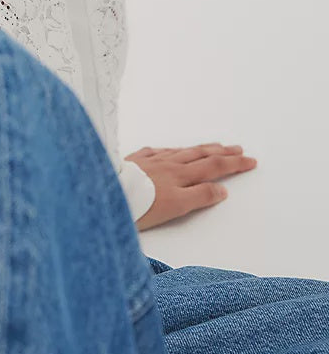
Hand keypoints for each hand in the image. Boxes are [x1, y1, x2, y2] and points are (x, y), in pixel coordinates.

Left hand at [128, 143, 258, 230]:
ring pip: (180, 151)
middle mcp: (167, 164)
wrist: (103, 193)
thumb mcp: (176, 207)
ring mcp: (149, 161)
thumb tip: (222, 189)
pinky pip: (156, 151)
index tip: (250, 160)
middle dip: (221, 152)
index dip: (233, 164)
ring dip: (199, 148)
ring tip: (212, 146)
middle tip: (238, 149)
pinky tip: (168, 150)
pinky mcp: (133, 161)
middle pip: (199, 155)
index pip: (213, 167)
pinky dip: (168, 150)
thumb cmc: (140, 205)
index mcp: (180, 175)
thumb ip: (199, 197)